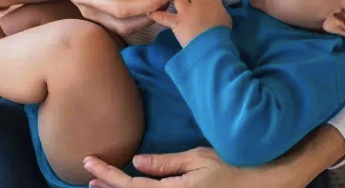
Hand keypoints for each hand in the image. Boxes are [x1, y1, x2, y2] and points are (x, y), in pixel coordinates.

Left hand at [83, 147, 245, 187]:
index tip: (89, 162)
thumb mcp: (196, 159)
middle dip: (107, 187)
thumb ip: (165, 164)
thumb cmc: (229, 168)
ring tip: (99, 186)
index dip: (107, 174)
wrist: (256, 186)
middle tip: (88, 176)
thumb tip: (137, 162)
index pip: (130, 185)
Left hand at [149, 0, 231, 45]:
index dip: (207, 2)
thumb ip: (220, 12)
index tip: (207, 8)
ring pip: (178, 0)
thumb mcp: (226, 19)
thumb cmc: (222, 33)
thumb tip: (216, 12)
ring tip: (177, 7)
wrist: (212, 43)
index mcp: (213, 1)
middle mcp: (198, 2)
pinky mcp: (176, 21)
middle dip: (192, 2)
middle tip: (193, 10)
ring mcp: (186, 11)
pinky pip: (163, 16)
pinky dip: (156, 15)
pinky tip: (149, 12)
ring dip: (178, 2)